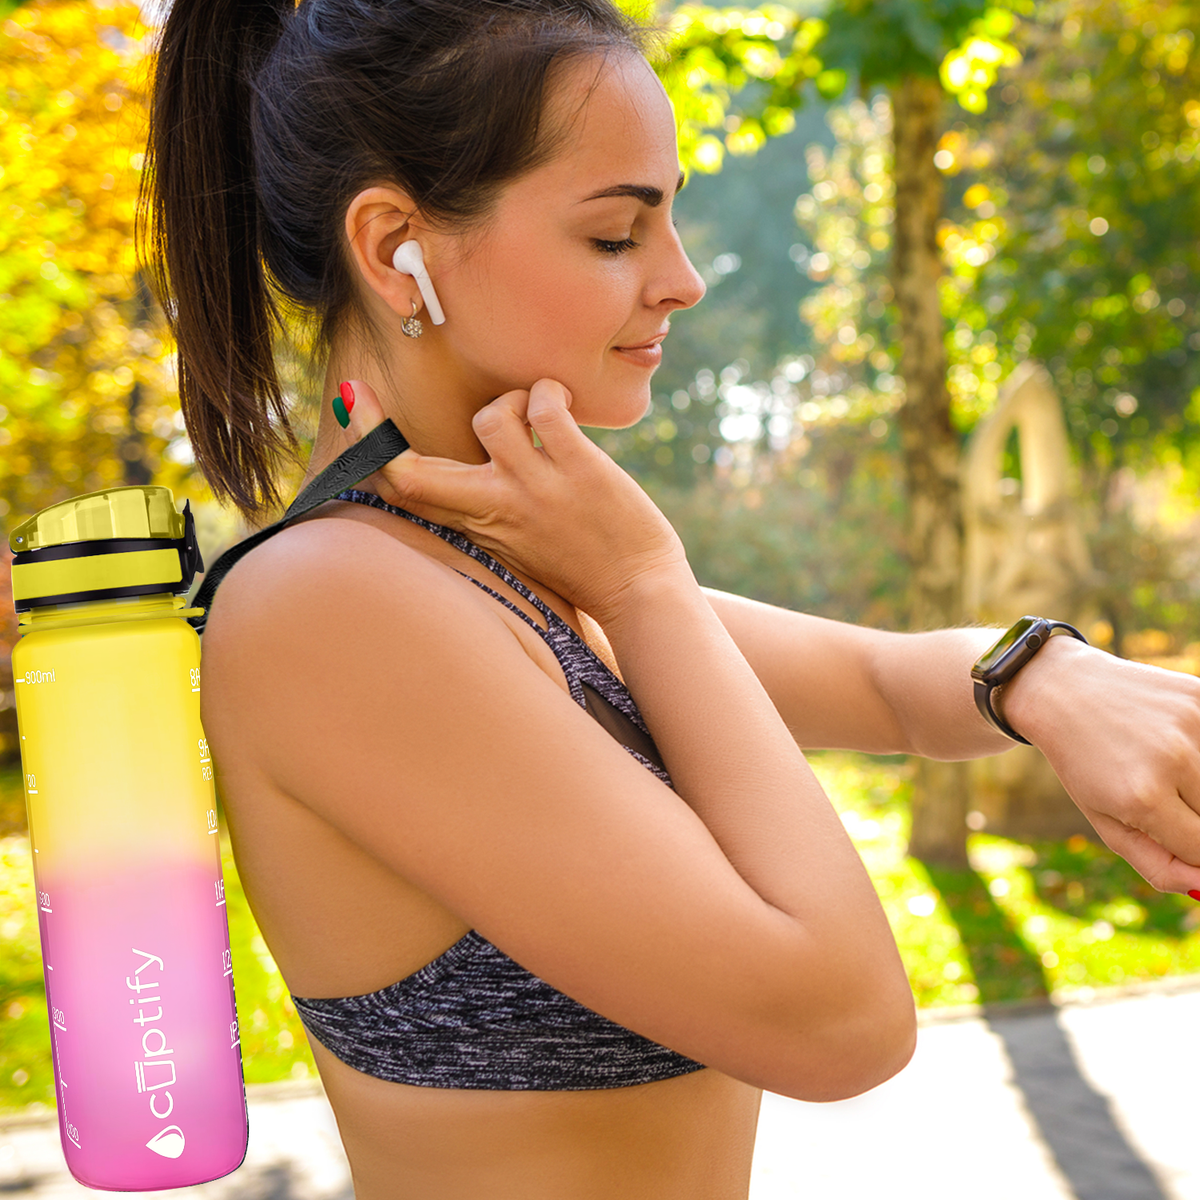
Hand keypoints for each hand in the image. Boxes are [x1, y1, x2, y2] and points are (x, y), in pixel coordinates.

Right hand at [335, 378, 690, 623]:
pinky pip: (544, 406)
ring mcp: (534, 489)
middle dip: (373, 427)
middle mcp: (495, 509)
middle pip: (409, 472)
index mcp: (476, 527)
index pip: (404, 493)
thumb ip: (487, 507)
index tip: (349, 410)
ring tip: (534, 414)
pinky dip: (548, 392)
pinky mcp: (576, 469)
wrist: (639, 595)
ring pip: (489, 417)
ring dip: (509, 401)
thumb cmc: (583, 566)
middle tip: (358, 389)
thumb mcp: (516, 542)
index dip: (367, 452)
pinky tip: (561, 403)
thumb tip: (472, 461)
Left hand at [1004, 636, 1199, 894]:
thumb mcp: (1106, 822)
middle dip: (1192, 813)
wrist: (1062, 691)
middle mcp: (1174, 758)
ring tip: (1162, 765)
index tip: (1174, 832)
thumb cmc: (1084, 764)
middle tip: (1162, 793)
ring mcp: (1192, 722)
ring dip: (1197, 782)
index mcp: (1144, 798)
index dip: (1192, 850)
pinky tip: (1174, 741)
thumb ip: (1159, 865)